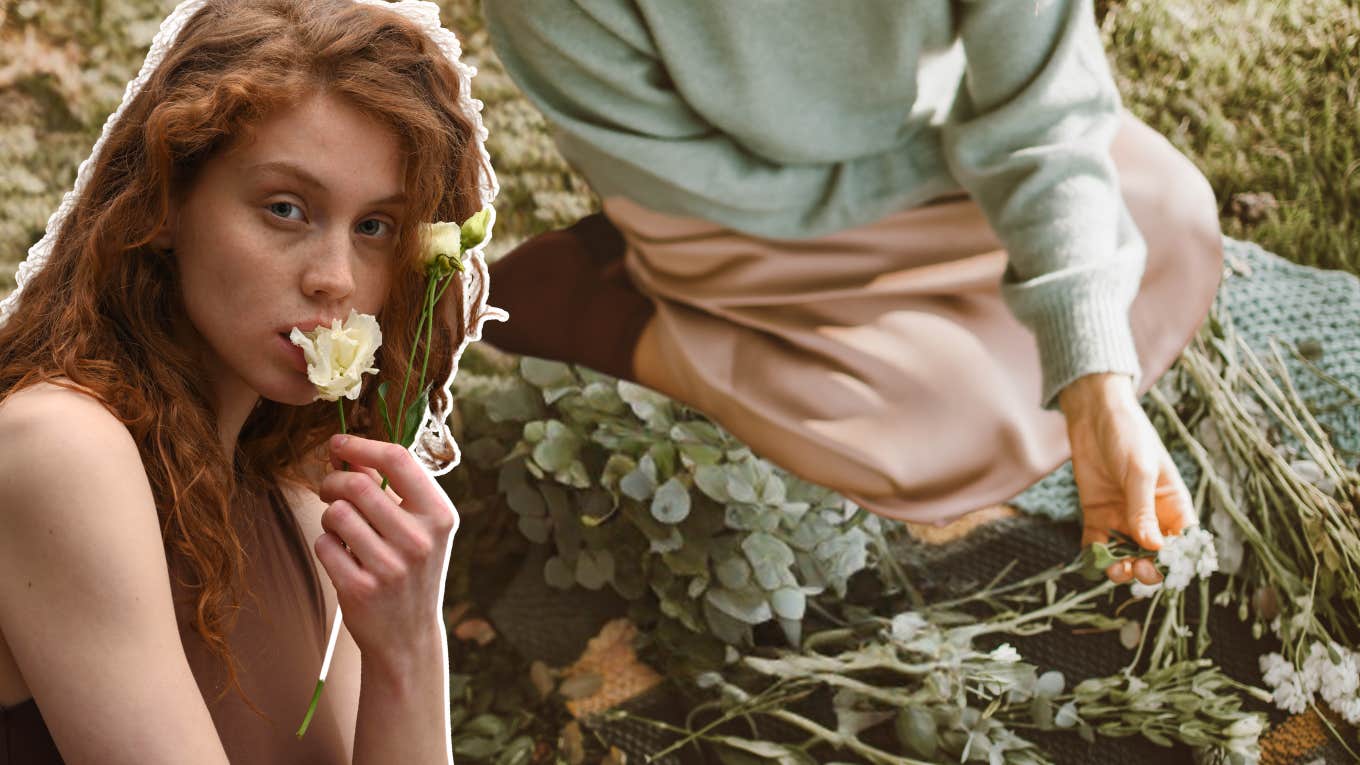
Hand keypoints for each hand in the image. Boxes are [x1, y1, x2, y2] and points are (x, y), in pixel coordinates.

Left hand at [315, 434, 457, 672]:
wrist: (408, 636)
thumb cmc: (410, 570)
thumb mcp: (417, 528)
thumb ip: (388, 488)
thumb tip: (344, 451)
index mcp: (440, 515)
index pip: (398, 460)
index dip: (361, 446)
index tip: (338, 444)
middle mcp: (420, 539)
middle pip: (358, 485)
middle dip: (333, 481)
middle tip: (328, 488)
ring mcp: (391, 567)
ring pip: (336, 514)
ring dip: (329, 517)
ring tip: (340, 529)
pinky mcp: (361, 589)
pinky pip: (324, 545)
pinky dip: (325, 545)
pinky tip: (341, 556)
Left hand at [1059, 373, 1194, 584]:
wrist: (1094, 416)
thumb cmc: (1128, 436)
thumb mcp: (1140, 471)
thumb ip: (1143, 509)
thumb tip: (1153, 548)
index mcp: (1174, 505)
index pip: (1182, 542)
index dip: (1177, 561)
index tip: (1163, 567)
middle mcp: (1151, 517)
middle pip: (1154, 555)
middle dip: (1147, 568)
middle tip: (1136, 569)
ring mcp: (1123, 517)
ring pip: (1126, 554)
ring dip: (1122, 567)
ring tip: (1114, 569)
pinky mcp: (1098, 515)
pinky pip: (1098, 543)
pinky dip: (1096, 555)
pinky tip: (1093, 559)